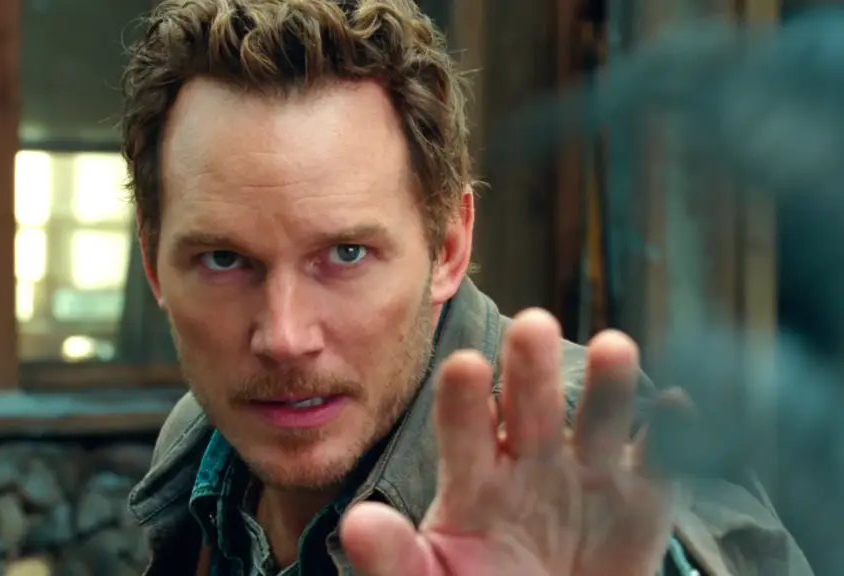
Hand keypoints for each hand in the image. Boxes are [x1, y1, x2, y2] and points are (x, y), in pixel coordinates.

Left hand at [340, 309, 675, 575]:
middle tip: (531, 325)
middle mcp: (528, 464)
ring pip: (595, 423)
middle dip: (530, 370)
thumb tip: (359, 524)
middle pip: (528, 408)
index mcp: (472, 479)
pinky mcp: (638, 505)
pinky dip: (671, 440)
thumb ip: (394, 556)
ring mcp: (585, 479)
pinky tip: (679, 407)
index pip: (462, 429)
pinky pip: (657, 469)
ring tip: (614, 348)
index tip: (464, 366)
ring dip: (607, 387)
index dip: (464, 401)